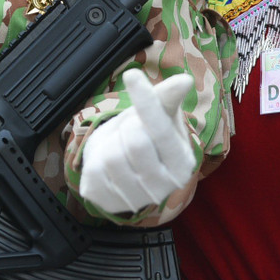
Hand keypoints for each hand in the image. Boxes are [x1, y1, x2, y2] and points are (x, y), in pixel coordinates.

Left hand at [79, 69, 195, 213]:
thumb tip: (184, 80)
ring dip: (111, 143)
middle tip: (131, 130)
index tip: (132, 75)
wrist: (123, 165)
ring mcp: (138, 199)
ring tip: (120, 147)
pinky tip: (108, 165)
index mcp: (183, 162)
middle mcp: (165, 186)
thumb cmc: (146, 133)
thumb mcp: (160, 113)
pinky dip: (97, 160)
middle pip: (134, 139)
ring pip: (112, 156)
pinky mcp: (111, 204)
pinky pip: (95, 172)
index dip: (145, 100)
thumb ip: (168, 97)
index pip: (160, 127)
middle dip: (127, 126)